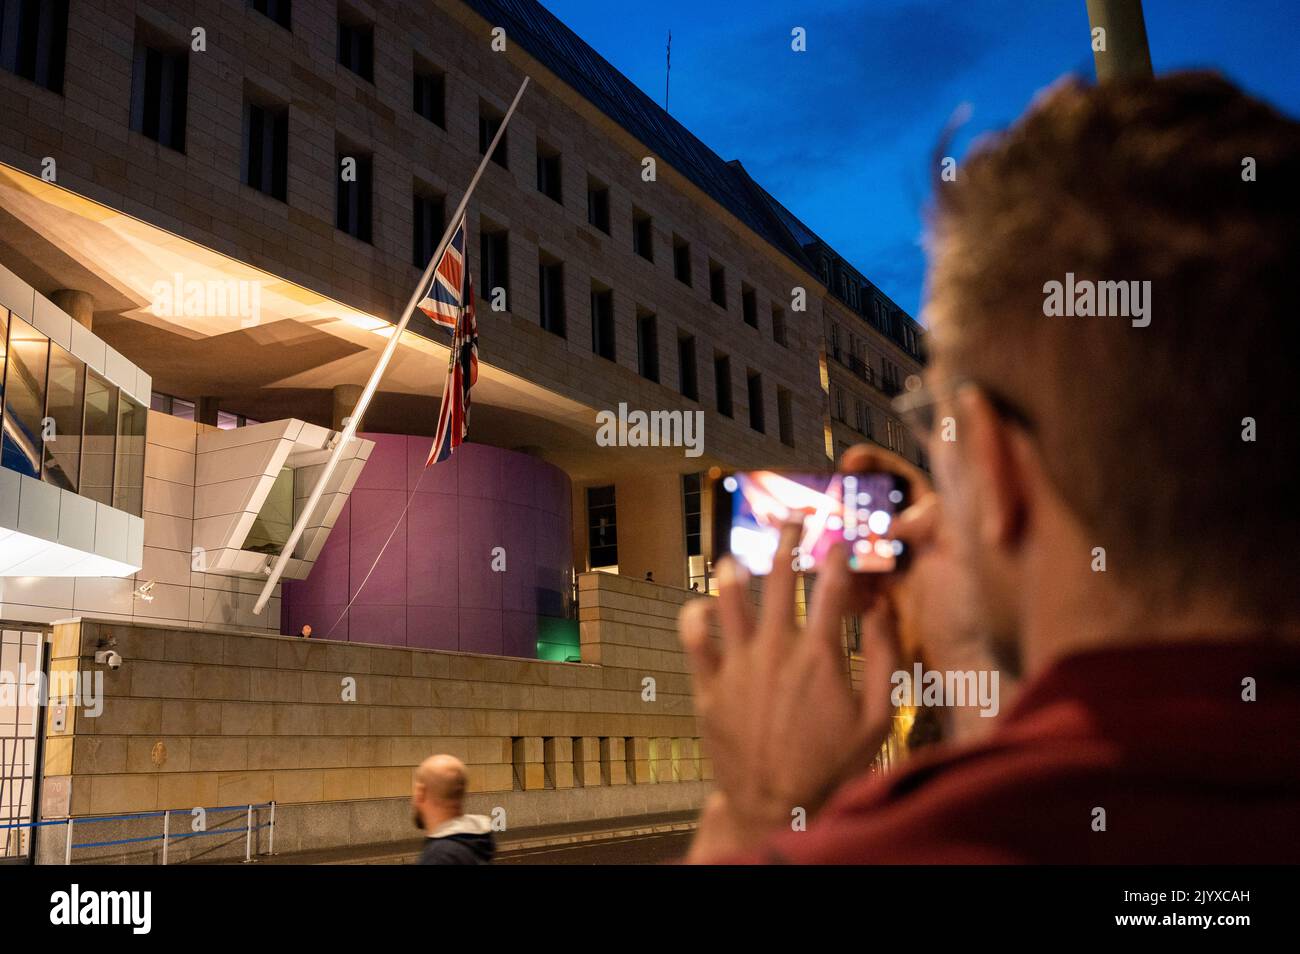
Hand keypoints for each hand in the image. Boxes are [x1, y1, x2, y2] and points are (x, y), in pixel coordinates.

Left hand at [679, 521, 903, 857]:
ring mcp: (738, 667)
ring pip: (728, 599)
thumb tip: (883, 610)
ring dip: (733, 571)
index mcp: (820, 656)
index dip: (839, 557)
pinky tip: (701, 607)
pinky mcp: (709, 689)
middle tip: (791, 523)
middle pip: (779, 578)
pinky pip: (693, 639)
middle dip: (787, 542)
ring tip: (736, 557)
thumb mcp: (879, 718)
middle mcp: (775, 651)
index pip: (832, 587)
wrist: (779, 808)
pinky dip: (695, 617)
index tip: (841, 541)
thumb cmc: (833, 767)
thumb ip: (885, 659)